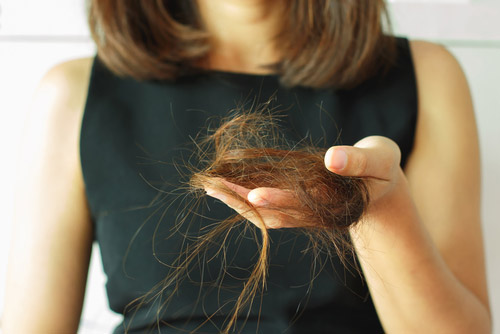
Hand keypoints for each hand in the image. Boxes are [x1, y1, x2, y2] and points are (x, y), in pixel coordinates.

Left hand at [204, 136, 403, 228]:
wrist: (380, 187)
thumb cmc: (381, 170)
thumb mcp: (379, 160)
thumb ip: (358, 160)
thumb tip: (331, 158)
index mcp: (335, 202)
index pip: (303, 203)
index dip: (278, 199)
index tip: (252, 194)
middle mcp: (315, 211)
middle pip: (276, 212)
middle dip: (244, 200)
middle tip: (212, 188)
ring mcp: (304, 212)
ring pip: (269, 213)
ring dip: (240, 202)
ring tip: (212, 189)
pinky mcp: (298, 207)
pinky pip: (270, 209)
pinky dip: (249, 201)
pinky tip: (230, 192)